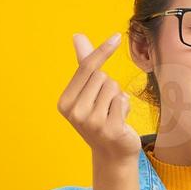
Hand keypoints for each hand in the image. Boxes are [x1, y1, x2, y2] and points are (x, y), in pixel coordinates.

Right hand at [57, 32, 140, 162]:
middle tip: (105, 106)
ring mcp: (92, 122)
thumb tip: (77, 36)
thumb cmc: (100, 118)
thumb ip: (84, 64)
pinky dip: (125, 107)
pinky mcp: (110, 129)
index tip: (116, 37)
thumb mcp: (88, 92)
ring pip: (114, 87)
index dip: (102, 51)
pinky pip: (123, 101)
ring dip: (118, 98)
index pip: (86, 68)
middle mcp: (75, 113)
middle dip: (109, 87)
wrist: (112, 153)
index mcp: (65, 102)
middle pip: (102, 76)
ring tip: (112, 114)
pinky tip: (120, 122)